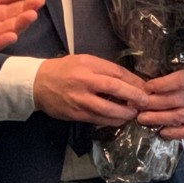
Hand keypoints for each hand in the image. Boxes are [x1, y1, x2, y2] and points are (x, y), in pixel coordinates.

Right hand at [32, 54, 147, 126]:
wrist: (37, 83)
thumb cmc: (64, 69)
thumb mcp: (83, 61)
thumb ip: (104, 69)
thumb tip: (130, 81)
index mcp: (88, 65)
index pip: (117, 72)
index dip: (134, 81)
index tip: (146, 88)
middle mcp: (84, 81)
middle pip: (116, 89)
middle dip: (135, 97)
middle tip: (146, 102)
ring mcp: (79, 99)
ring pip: (109, 109)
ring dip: (125, 113)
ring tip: (134, 114)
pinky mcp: (76, 114)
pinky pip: (99, 120)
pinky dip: (112, 121)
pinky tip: (119, 119)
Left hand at [137, 66, 183, 139]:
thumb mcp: (181, 67)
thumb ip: (166, 73)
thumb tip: (143, 82)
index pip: (177, 82)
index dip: (160, 85)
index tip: (145, 88)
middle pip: (172, 101)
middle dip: (151, 104)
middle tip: (135, 105)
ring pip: (176, 117)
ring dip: (157, 119)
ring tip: (141, 118)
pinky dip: (174, 133)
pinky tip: (161, 132)